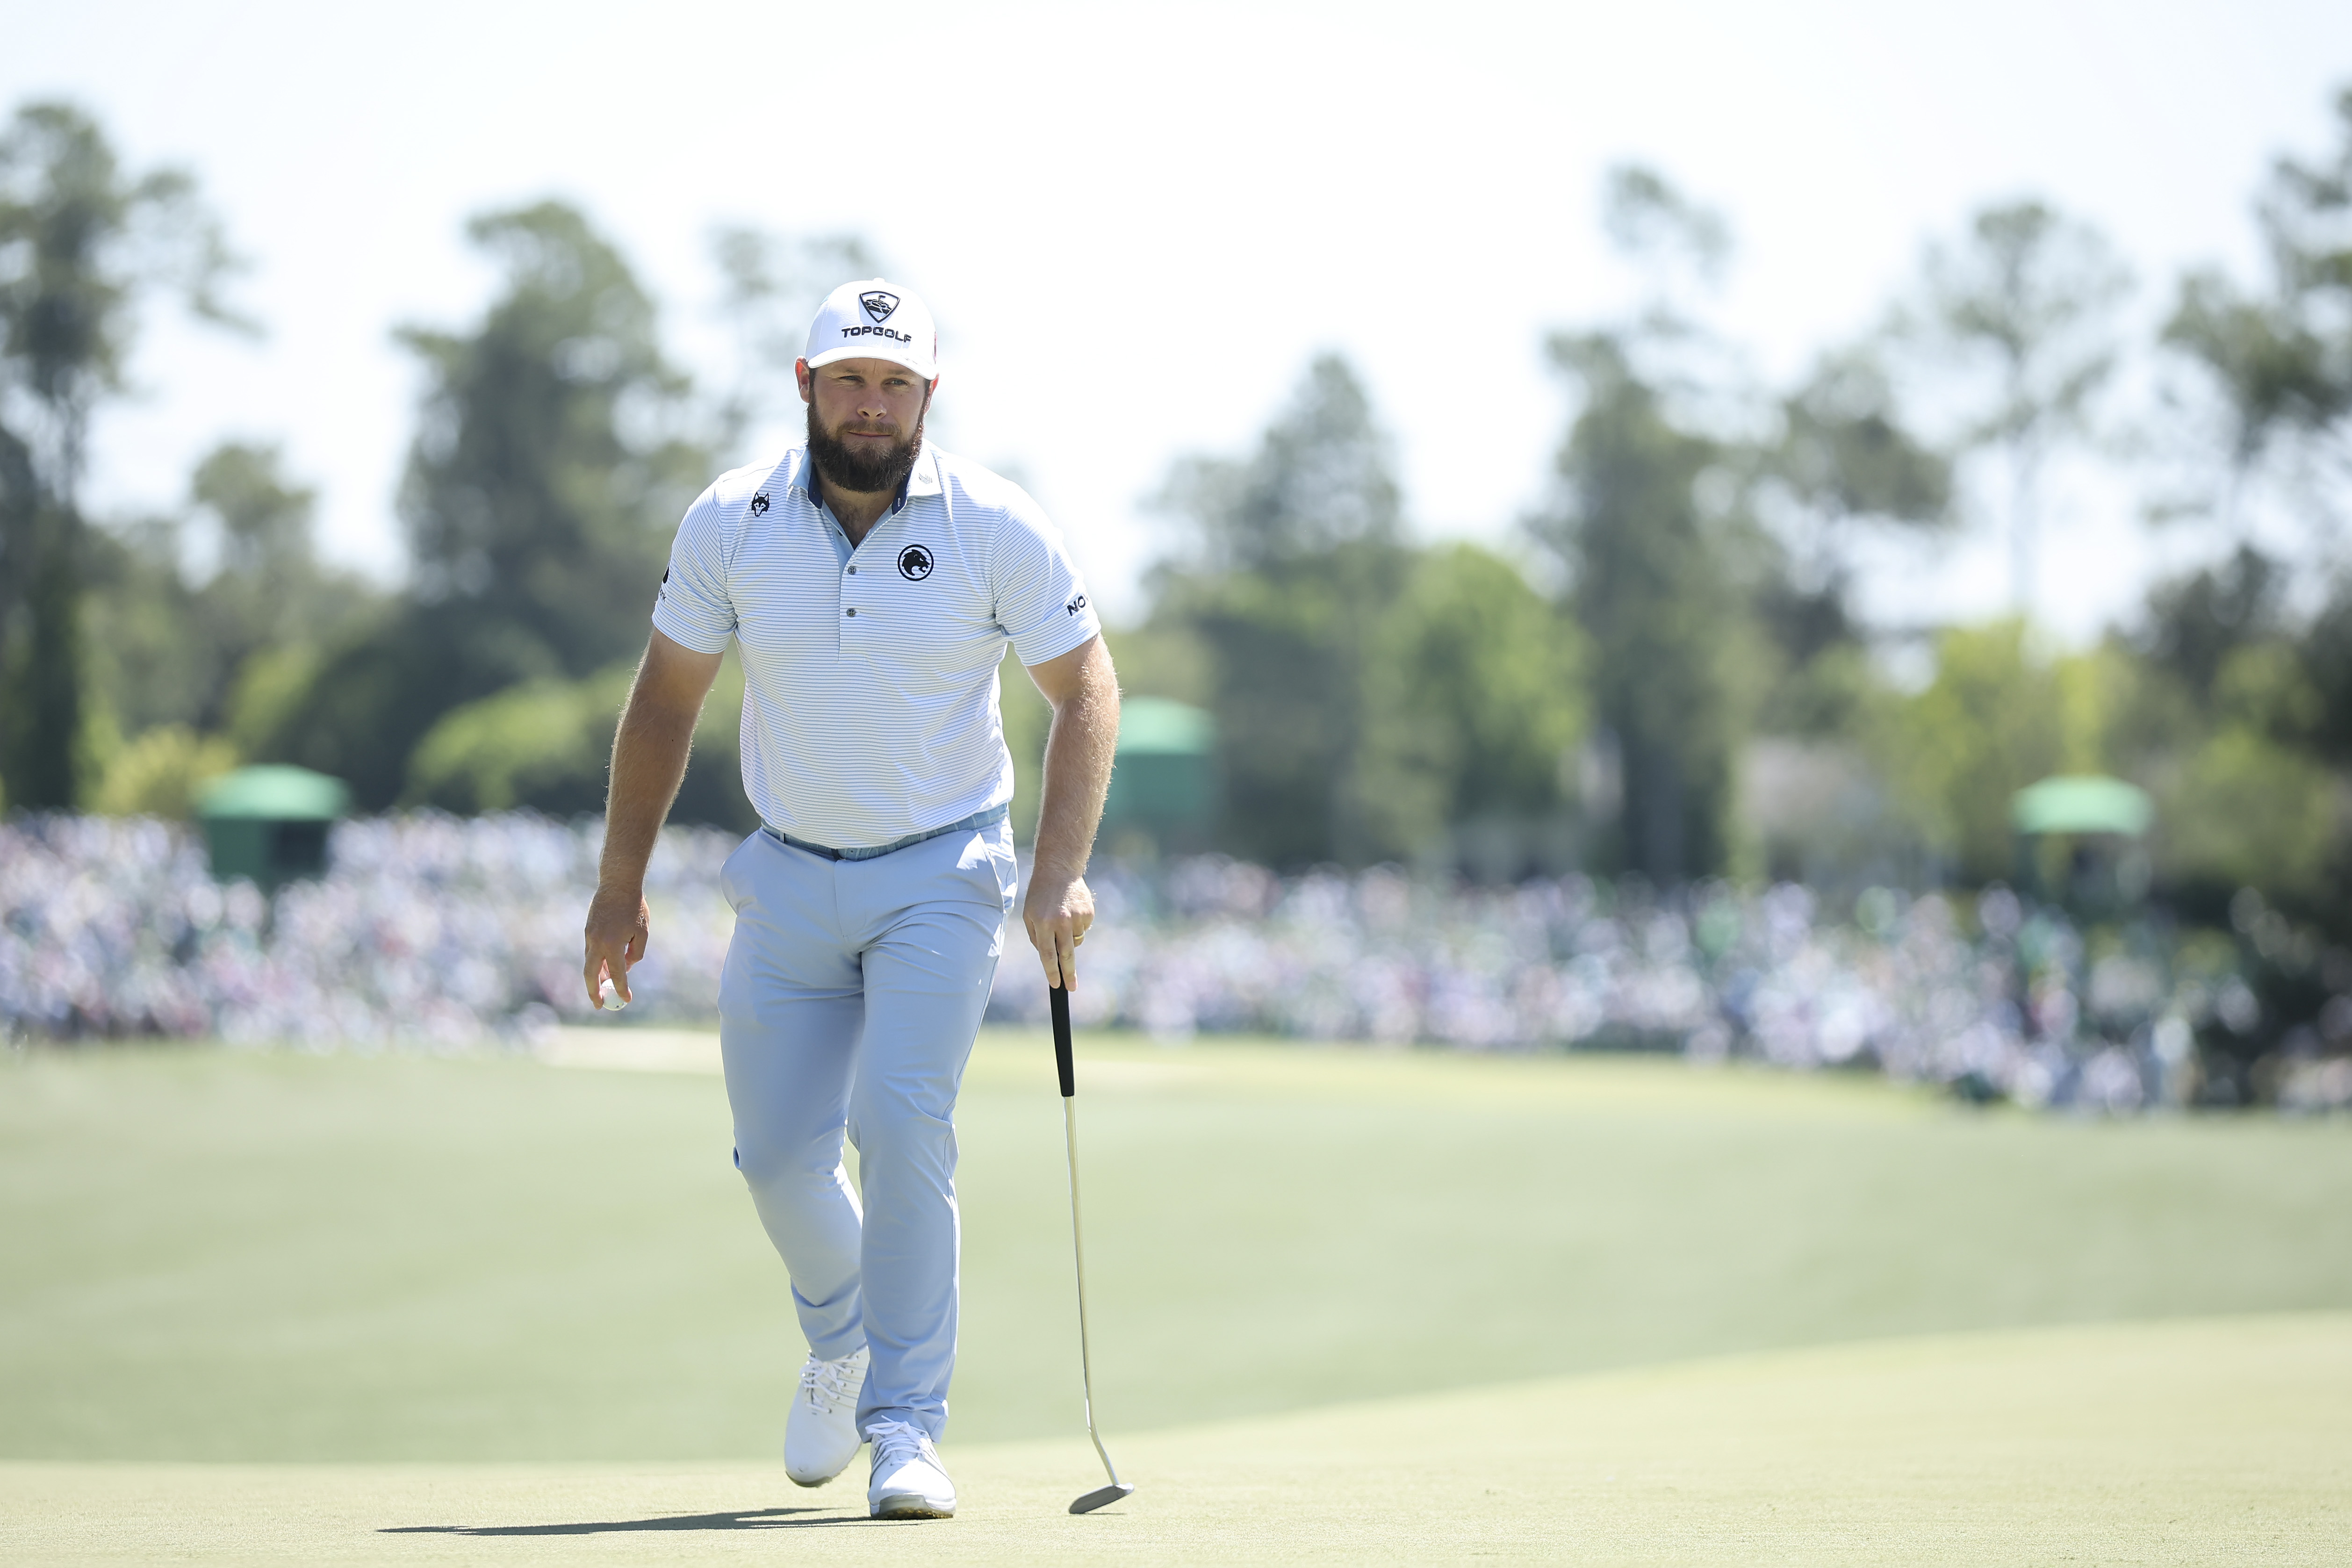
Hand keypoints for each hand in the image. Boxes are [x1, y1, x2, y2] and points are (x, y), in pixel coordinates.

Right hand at [582, 884, 649, 1007]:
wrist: (617, 884)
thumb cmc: (634, 907)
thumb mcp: (641, 932)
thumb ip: (635, 954)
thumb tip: (625, 968)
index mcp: (613, 944)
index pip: (617, 974)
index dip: (622, 989)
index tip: (626, 1000)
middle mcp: (597, 942)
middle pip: (590, 974)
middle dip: (594, 992)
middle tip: (600, 1005)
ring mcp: (589, 936)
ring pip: (590, 962)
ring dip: (597, 976)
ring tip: (607, 986)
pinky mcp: (588, 930)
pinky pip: (591, 951)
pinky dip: (597, 962)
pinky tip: (606, 966)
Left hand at [1023, 869, 1094, 990]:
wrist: (1059, 869)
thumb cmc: (1040, 894)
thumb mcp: (1029, 914)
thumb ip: (1036, 937)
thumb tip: (1049, 956)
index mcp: (1042, 922)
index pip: (1047, 954)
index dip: (1052, 972)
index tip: (1056, 985)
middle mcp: (1060, 921)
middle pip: (1066, 955)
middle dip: (1068, 974)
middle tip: (1071, 987)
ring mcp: (1076, 917)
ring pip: (1076, 941)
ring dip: (1069, 938)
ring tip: (1062, 918)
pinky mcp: (1088, 913)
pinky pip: (1083, 929)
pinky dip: (1077, 925)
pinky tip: (1071, 910)